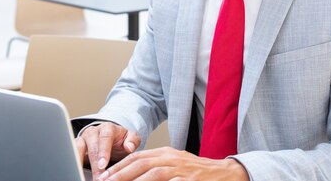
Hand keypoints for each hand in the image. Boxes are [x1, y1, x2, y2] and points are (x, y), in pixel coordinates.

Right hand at [76, 122, 140, 178]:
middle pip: (91, 147)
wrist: (111, 138)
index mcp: (107, 128)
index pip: (105, 138)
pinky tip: (76, 172)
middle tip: (98, 178)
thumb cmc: (120, 140)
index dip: (103, 152)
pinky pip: (71, 154)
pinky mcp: (75, 147)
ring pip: (77, 149)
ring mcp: (82, 139)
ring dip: (80, 164)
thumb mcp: (130, 137)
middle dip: (94, 164)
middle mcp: (92, 132)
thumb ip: (132, 140)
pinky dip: (73, 164)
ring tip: (82, 175)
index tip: (103, 165)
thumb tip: (129, 147)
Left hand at [96, 146, 249, 180]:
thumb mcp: (176, 164)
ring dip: (135, 180)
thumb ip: (157, 166)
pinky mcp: (190, 180)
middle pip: (142, 163)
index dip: (120, 166)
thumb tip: (133, 174)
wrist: (225, 174)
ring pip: (154, 173)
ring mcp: (182, 169)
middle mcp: (172, 158)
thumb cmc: (197, 172)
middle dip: (121, 173)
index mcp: (167, 153)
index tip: (105, 176)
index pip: (138, 157)